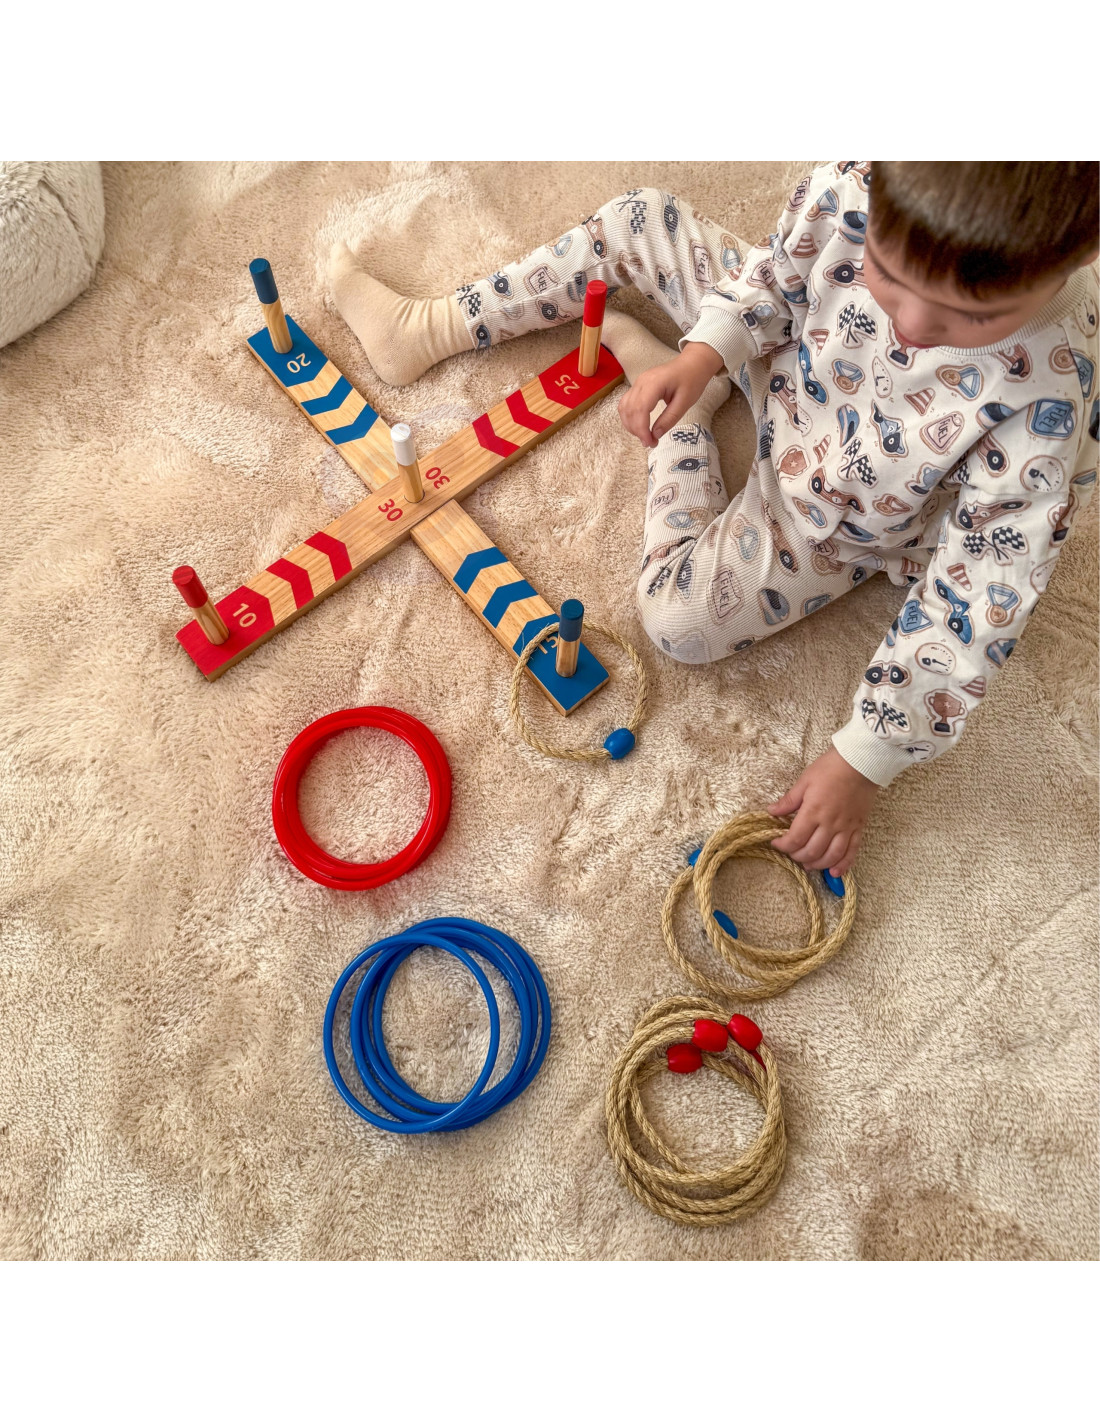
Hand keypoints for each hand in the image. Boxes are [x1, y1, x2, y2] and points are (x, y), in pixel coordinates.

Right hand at [618, 342, 724, 448]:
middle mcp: (641, 382)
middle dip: (637, 430)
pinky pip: (626, 403)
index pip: (640, 409)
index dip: (641, 429)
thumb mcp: (685, 402)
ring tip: (645, 436)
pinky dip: (629, 417)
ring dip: (631, 425)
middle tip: (650, 443)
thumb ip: (669, 419)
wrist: (692, 364)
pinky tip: (639, 426)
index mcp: (654, 383)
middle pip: (629, 410)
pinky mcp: (638, 386)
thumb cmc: (692, 380)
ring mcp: (638, 383)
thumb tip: (655, 434)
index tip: (650, 443)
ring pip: (624, 408)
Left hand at [767, 747, 877, 875]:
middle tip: (791, 852)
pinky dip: (843, 865)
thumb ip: (789, 801)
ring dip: (817, 864)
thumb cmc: (831, 768)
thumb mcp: (804, 780)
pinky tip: (834, 872)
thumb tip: (771, 812)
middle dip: (797, 856)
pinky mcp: (858, 828)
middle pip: (812, 851)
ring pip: (831, 856)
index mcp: (813, 811)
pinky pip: (852, 852)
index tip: (776, 843)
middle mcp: (830, 824)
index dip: (783, 845)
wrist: (861, 762)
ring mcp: (846, 828)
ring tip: (808, 864)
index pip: (795, 839)